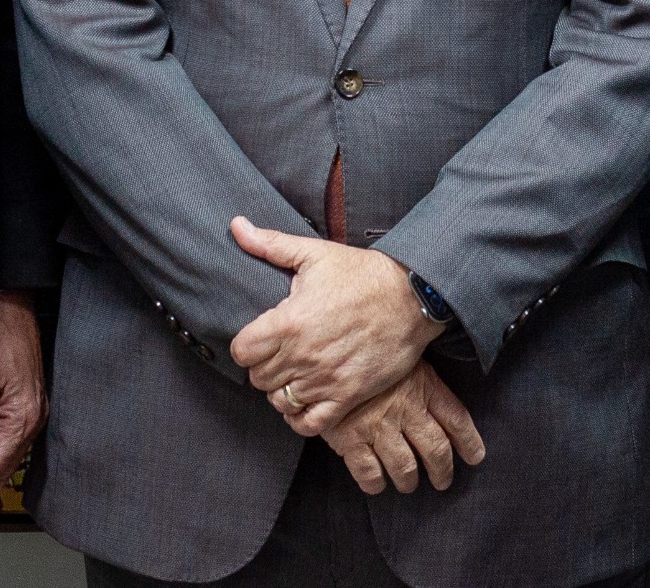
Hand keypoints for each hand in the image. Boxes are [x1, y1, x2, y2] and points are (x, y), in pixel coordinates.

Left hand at [228, 217, 439, 435]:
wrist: (412, 296)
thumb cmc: (363, 274)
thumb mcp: (315, 253)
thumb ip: (270, 244)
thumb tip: (236, 226)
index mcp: (289, 322)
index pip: (242, 351)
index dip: (246, 345)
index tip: (259, 338)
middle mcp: (303, 356)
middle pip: (258, 378)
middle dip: (263, 366)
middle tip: (278, 354)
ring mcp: (325, 379)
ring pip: (280, 401)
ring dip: (281, 390)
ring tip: (292, 374)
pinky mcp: (348, 396)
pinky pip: (310, 423)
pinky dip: (301, 417)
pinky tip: (305, 401)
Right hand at [323, 363, 486, 494]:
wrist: (323, 351)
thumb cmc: (366, 350)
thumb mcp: (403, 356)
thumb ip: (422, 378)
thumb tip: (440, 399)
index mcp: (423, 385)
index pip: (456, 420)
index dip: (469, 442)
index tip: (475, 457)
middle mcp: (406, 409)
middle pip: (436, 450)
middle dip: (442, 471)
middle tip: (443, 481)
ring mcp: (378, 426)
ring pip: (405, 468)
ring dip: (408, 481)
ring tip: (408, 484)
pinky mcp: (350, 439)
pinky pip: (369, 473)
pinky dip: (375, 483)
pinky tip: (377, 483)